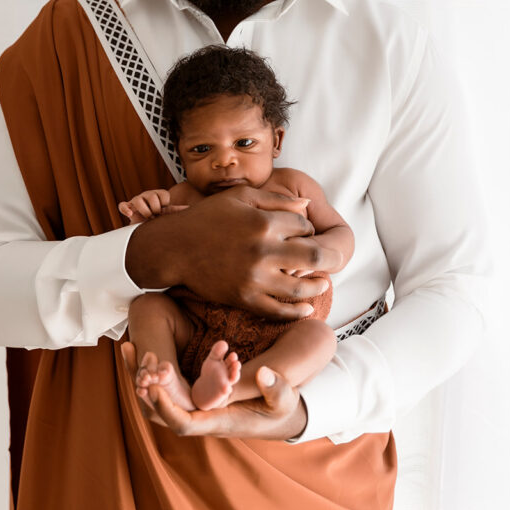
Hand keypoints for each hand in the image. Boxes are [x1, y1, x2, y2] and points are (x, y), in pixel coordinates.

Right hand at [118, 190, 187, 222]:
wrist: (148, 227)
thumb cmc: (160, 218)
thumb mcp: (168, 213)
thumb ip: (176, 210)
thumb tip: (190, 208)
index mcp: (158, 195)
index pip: (164, 195)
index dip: (165, 204)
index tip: (164, 210)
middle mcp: (147, 195)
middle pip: (152, 197)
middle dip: (155, 209)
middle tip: (156, 216)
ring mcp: (137, 200)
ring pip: (138, 200)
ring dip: (145, 211)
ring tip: (148, 217)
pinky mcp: (128, 207)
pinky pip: (123, 205)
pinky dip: (125, 209)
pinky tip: (130, 214)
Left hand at [121, 342, 307, 440]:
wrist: (276, 416)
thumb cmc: (280, 409)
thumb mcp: (284, 399)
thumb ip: (276, 388)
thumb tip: (263, 372)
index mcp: (217, 422)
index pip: (182, 424)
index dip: (165, 408)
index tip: (152, 388)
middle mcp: (200, 418)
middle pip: (160, 412)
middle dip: (143, 387)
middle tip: (135, 356)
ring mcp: (194, 407)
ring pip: (158, 398)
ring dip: (141, 375)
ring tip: (128, 345)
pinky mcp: (193, 395)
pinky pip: (165, 387)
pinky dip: (150, 370)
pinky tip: (140, 347)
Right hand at [125, 185, 331, 319]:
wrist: (174, 248)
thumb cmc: (207, 217)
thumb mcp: (241, 197)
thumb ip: (276, 200)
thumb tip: (307, 206)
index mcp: (263, 222)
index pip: (304, 226)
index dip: (307, 229)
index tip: (301, 233)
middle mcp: (262, 250)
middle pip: (314, 257)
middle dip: (330, 258)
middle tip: (334, 260)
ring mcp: (254, 278)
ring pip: (301, 287)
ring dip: (317, 285)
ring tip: (323, 283)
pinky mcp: (244, 298)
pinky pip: (277, 310)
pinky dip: (296, 311)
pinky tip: (305, 307)